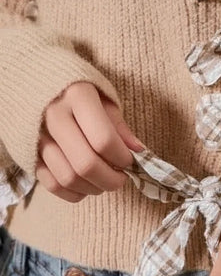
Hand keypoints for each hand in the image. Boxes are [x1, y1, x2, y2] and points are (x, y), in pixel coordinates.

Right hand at [36, 81, 143, 202]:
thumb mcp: (103, 97)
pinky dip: (73, 193)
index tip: (131, 161)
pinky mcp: (28, 153)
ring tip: (106, 181)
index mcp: (77, 96)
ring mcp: (37, 137)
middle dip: (110, 179)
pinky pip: (51, 184)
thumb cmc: (78, 89)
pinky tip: (87, 186)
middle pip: (85, 164)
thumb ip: (118, 125)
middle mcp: (54, 116)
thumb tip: (138, 151)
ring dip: (93, 188)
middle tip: (122, 178)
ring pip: (68, 178)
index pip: (103, 139)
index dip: (122, 157)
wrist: (35, 83)